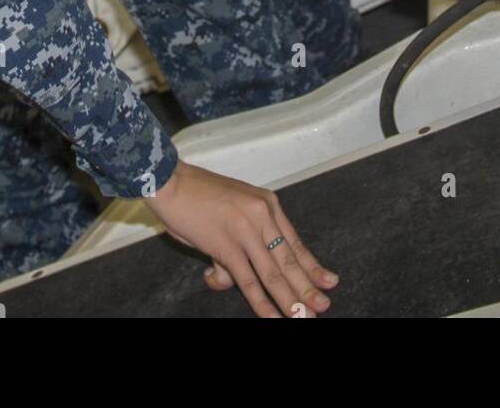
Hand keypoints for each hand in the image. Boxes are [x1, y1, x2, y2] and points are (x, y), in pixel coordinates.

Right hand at [146, 161, 336, 317]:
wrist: (171, 182)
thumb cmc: (196, 195)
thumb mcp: (229, 211)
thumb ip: (234, 244)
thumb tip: (224, 277)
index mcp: (266, 204)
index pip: (294, 241)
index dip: (311, 264)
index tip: (329, 281)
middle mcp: (261, 215)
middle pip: (289, 259)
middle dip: (307, 286)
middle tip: (323, 306)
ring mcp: (245, 231)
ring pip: (273, 273)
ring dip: (290, 299)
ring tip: (303, 316)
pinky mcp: (227, 245)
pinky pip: (249, 280)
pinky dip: (262, 302)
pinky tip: (272, 316)